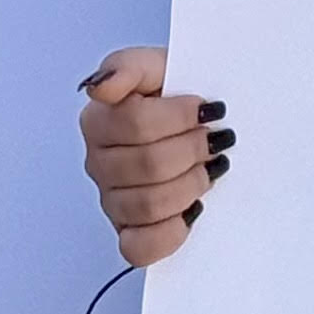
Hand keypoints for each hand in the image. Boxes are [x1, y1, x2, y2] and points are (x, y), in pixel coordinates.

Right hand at [80, 46, 230, 265]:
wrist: (198, 122)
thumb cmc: (177, 95)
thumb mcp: (158, 64)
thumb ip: (129, 66)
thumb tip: (101, 88)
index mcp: (99, 120)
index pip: (135, 123)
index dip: (179, 117)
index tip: (207, 108)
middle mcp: (98, 163)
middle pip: (148, 165)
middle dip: (192, 150)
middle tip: (214, 139)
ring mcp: (111, 201)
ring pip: (148, 206)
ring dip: (191, 185)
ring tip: (208, 168)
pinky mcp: (128, 233)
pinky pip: (139, 248)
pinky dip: (170, 232)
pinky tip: (191, 208)